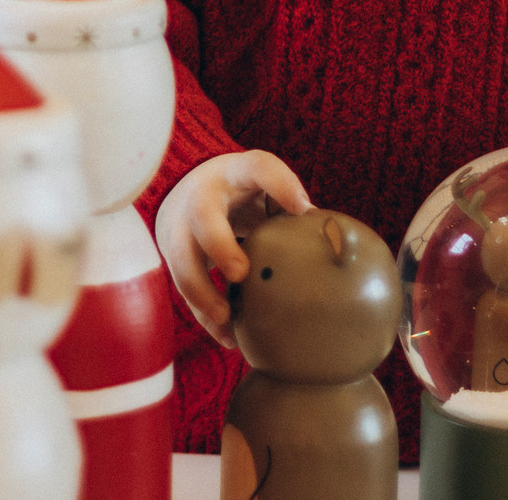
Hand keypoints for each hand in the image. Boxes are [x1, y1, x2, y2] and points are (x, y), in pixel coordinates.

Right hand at [152, 151, 312, 346]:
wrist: (185, 194)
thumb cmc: (239, 191)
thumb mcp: (261, 183)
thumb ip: (290, 201)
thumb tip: (333, 237)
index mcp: (232, 174)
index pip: (257, 168)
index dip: (279, 184)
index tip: (302, 208)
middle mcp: (200, 198)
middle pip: (203, 217)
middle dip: (219, 246)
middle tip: (240, 273)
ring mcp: (181, 228)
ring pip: (183, 260)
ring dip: (204, 292)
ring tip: (228, 319)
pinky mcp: (174, 258)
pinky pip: (185, 290)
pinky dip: (205, 317)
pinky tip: (230, 339)